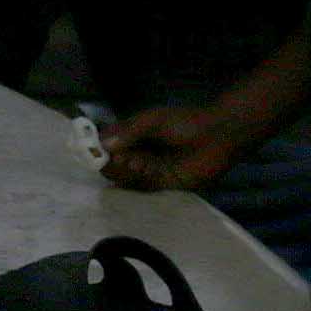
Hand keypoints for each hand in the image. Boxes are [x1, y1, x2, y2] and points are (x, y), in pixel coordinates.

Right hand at [102, 103, 247, 193]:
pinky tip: (138, 178)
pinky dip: (134, 188)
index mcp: (132, 136)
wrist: (218, 136)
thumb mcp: (153, 121)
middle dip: (110, 164)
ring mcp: (148, 171)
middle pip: (112, 164)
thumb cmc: (185, 123)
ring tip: (136, 165)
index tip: (92, 151)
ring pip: (124, 178)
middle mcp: (137, 154)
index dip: (97, 149)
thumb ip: (129, 131)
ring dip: (123, 175)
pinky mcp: (161, 186)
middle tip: (119, 160)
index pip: (106, 146)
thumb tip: (103, 145)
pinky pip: (142, 190)